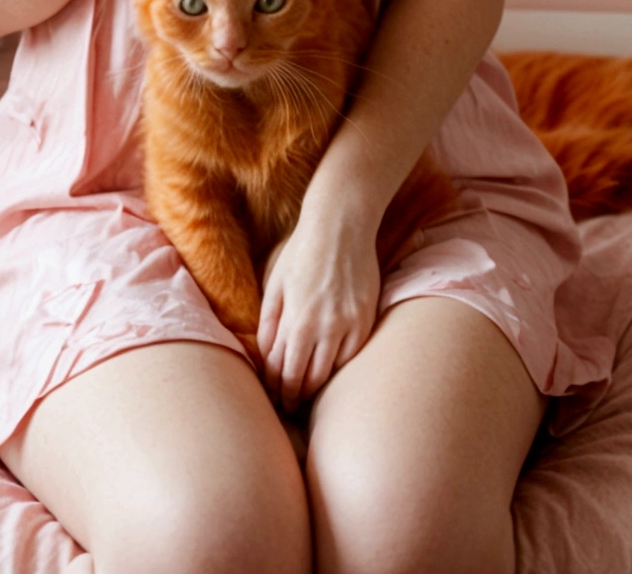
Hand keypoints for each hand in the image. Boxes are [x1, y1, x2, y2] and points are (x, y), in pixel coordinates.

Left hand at [258, 196, 380, 412]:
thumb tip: (265, 356)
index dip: (275, 387)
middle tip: (287, 406)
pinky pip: (351, 357)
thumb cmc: (302, 251)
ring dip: (315, 387)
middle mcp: (323, 327)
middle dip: (293, 395)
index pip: (282, 369)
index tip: (272, 396)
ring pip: (329, 373)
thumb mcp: (276, 284)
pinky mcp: (366, 320)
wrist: (342, 226)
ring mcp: (348, 325)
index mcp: (296, 319)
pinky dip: (338, 367)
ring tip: (305, 395)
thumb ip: (269, 323)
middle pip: (305, 378)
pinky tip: (329, 371)